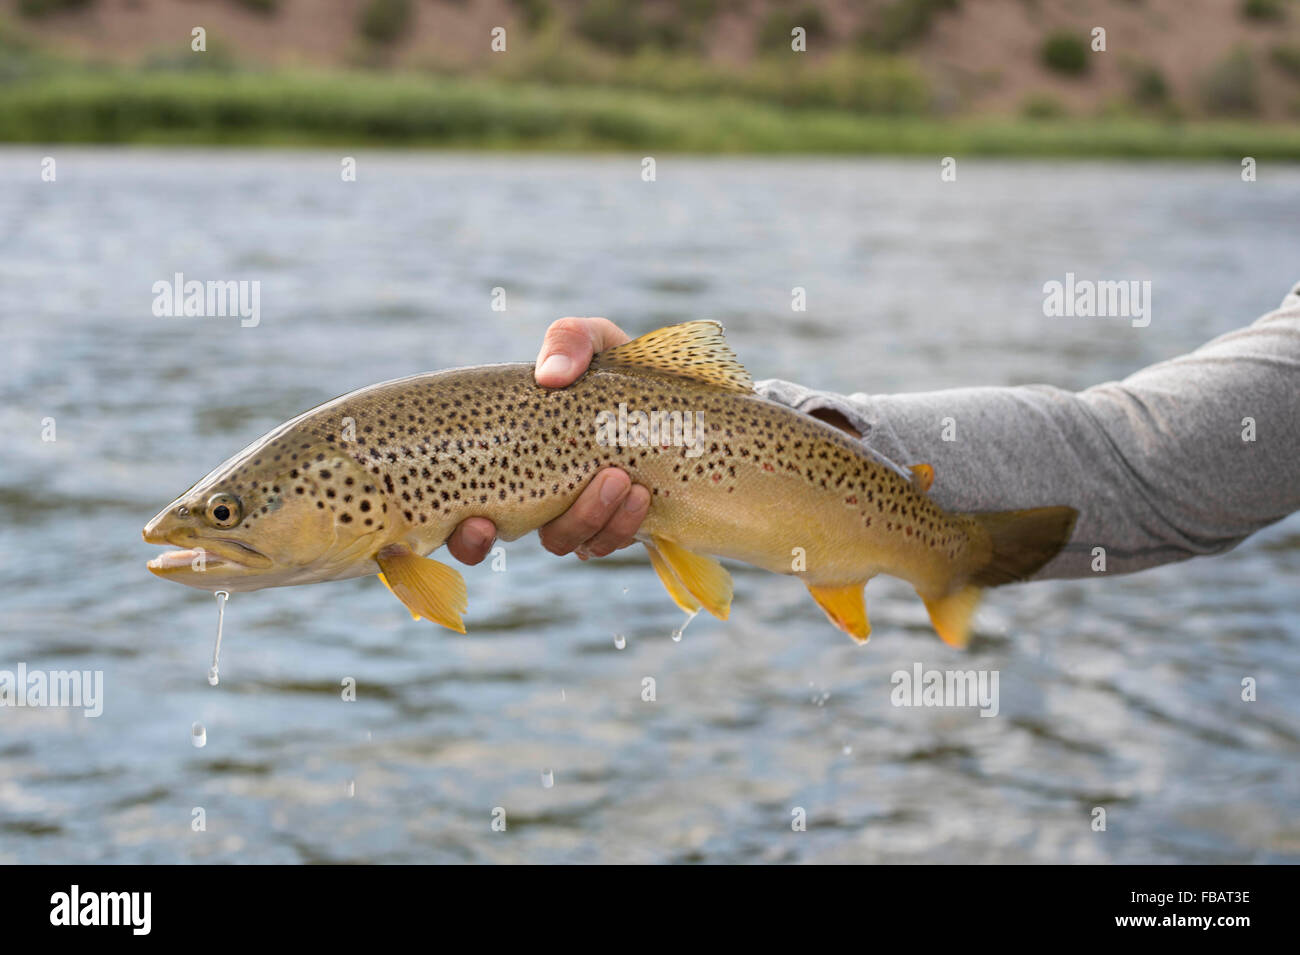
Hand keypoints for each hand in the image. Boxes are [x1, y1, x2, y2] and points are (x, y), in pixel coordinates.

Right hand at [446, 317, 650, 564]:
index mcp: (506, 455)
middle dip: (539, 526)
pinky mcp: (615, 527)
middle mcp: (528, 491)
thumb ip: (568, 340)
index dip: (463, 535)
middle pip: (506, 538)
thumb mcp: (595, 341)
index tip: (476, 521)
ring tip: (621, 480)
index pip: (463, 511)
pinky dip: (621, 525)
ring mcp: (572, 513)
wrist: (687, 396)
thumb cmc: (622, 369)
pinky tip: (641, 494)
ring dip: (589, 518)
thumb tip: (550, 378)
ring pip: (564, 542)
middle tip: (574, 488)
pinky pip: (607, 543)